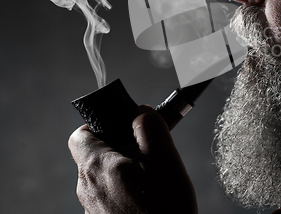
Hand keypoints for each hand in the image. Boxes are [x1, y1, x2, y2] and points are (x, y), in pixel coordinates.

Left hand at [68, 105, 197, 213]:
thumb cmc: (165, 209)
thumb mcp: (164, 158)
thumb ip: (149, 126)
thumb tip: (140, 112)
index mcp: (96, 167)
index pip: (80, 134)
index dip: (102, 125)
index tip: (125, 129)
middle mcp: (87, 189)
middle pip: (96, 155)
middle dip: (122, 149)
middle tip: (149, 156)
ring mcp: (92, 210)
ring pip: (105, 177)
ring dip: (126, 172)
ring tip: (153, 182)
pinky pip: (110, 197)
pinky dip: (126, 192)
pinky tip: (148, 201)